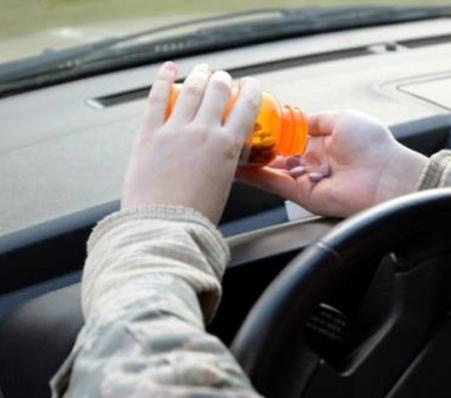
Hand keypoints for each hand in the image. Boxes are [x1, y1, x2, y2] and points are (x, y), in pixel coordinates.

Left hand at [122, 62, 261, 222]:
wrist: (163, 227)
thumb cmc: (194, 217)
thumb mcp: (224, 187)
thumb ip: (224, 166)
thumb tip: (222, 159)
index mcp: (227, 148)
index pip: (246, 108)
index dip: (251, 92)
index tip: (252, 86)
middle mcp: (203, 133)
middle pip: (218, 92)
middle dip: (223, 80)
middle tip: (224, 78)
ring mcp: (175, 130)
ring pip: (192, 91)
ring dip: (199, 75)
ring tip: (203, 69)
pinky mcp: (149, 134)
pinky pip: (157, 99)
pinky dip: (163, 80)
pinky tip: (169, 69)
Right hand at [237, 110, 427, 216]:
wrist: (388, 176)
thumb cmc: (375, 147)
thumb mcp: (343, 118)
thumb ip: (317, 119)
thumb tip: (297, 117)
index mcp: (324, 144)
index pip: (290, 138)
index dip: (271, 132)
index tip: (251, 123)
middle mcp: (314, 163)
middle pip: (277, 156)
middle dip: (257, 149)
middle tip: (232, 138)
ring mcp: (308, 179)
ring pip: (272, 171)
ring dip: (251, 163)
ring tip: (226, 152)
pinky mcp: (305, 195)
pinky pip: (276, 185)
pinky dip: (258, 177)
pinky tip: (239, 168)